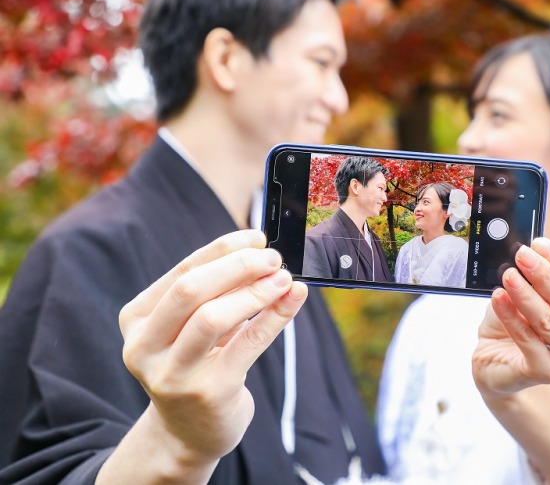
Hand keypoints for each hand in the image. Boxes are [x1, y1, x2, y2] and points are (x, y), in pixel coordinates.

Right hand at [118, 230, 305, 465]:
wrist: (188, 432)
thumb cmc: (196, 365)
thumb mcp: (192, 326)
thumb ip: (218, 291)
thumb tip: (262, 251)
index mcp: (136, 319)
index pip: (182, 271)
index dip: (222, 250)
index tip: (257, 237)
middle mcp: (144, 347)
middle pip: (190, 290)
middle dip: (237, 266)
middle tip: (273, 258)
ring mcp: (172, 373)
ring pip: (212, 317)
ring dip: (255, 291)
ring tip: (284, 278)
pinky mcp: (207, 392)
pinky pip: (247, 344)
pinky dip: (275, 316)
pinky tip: (293, 298)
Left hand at [473, 237, 549, 398]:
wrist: (498, 364)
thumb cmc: (520, 325)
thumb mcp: (532, 297)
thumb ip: (536, 280)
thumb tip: (527, 254)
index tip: (539, 243)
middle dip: (543, 274)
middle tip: (521, 255)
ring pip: (548, 321)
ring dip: (526, 295)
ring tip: (508, 275)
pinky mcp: (547, 372)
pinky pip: (527, 339)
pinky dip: (510, 316)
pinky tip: (498, 298)